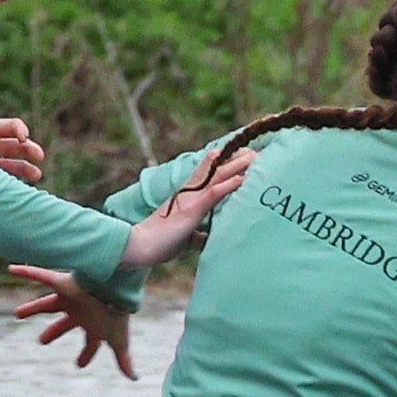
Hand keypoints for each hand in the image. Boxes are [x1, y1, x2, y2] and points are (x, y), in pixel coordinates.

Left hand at [0, 117, 45, 183]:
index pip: (11, 126)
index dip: (19, 129)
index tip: (23, 137)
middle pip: (18, 145)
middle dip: (30, 149)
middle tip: (38, 156)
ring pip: (15, 163)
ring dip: (26, 168)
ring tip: (36, 175)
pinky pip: (3, 178)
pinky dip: (11, 182)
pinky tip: (19, 188)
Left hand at [10, 265, 135, 377]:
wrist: (115, 288)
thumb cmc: (116, 314)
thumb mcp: (119, 341)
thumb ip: (124, 360)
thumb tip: (134, 378)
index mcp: (94, 325)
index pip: (90, 343)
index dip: (85, 355)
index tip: (79, 365)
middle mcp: (81, 311)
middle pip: (64, 324)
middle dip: (54, 333)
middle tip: (41, 341)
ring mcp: (71, 297)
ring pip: (47, 303)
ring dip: (32, 309)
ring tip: (17, 315)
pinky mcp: (63, 282)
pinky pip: (41, 274)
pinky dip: (27, 271)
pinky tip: (12, 269)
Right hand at [116, 144, 253, 269]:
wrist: (138, 246)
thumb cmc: (160, 243)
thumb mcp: (186, 239)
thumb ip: (200, 236)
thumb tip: (213, 241)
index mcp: (189, 197)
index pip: (209, 172)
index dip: (226, 161)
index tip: (245, 153)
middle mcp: (191, 192)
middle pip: (217, 168)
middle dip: (238, 158)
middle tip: (259, 150)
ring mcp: (191, 200)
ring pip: (218, 175)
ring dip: (238, 165)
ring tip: (256, 156)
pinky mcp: (191, 211)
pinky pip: (213, 194)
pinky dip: (229, 185)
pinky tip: (243, 179)